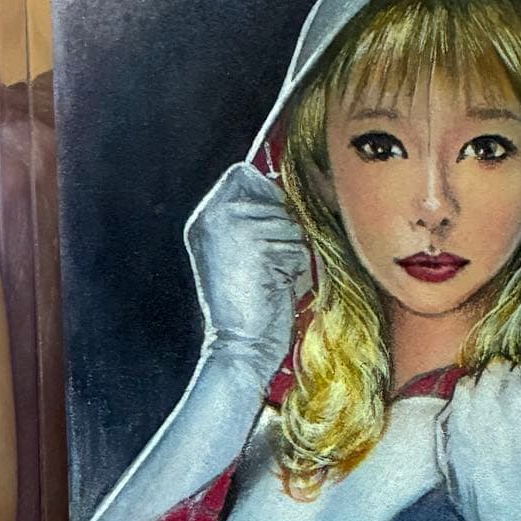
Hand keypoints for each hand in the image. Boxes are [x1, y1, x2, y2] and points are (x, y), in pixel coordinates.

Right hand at [184, 162, 308, 379]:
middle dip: (289, 229)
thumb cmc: (256, 305)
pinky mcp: (251, 242)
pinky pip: (296, 242)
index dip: (272, 195)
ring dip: (294, 251)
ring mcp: (230, 225)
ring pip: (290, 221)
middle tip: (275, 265)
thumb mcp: (256, 253)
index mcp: (207, 216)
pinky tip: (278, 286)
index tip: (280, 228)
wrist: (241, 346)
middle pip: (275, 195)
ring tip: (275, 278)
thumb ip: (268, 218)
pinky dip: (297, 265)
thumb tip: (313, 184)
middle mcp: (213, 214)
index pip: (245, 174)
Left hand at [436, 356, 520, 520]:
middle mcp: (487, 403)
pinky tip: (481, 427)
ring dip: (486, 389)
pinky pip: (453, 405)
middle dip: (512, 377)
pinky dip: (465, 409)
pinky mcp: (443, 437)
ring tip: (500, 412)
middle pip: (499, 366)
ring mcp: (460, 419)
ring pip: (471, 381)